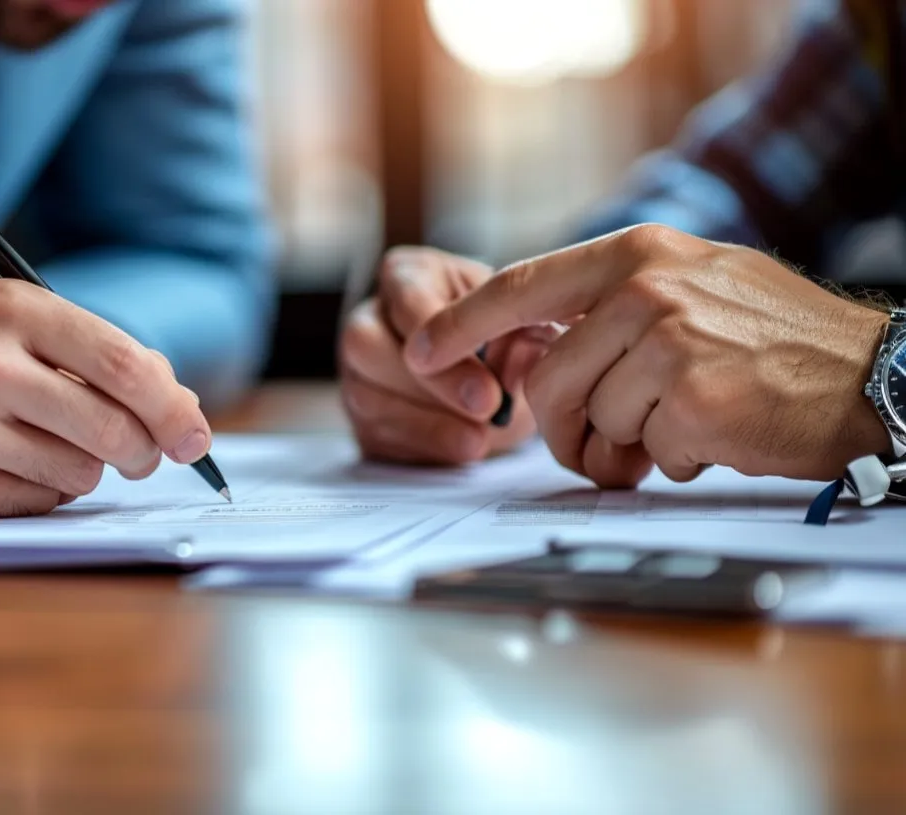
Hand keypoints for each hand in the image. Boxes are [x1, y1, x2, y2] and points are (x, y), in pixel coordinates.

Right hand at [0, 279, 211, 518]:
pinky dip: (41, 492)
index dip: (172, 407)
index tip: (195, 436)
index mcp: (13, 308)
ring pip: (80, 471)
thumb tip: (183, 411)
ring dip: (83, 470)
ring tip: (43, 446)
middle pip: (110, 426)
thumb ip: (102, 359)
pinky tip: (5, 468)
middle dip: (142, 451)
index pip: (122, 362)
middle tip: (141, 457)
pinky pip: (38, 502)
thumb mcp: (22, 332)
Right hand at [339, 247, 544, 464]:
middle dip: (430, 382)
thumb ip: (520, 335)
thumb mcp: (524, 323)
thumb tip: (520, 358)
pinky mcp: (362, 419)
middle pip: (365, 343)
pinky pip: (373, 436)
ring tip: (480, 439)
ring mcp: (358, 372)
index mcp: (408, 276)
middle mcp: (370, 318)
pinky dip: (421, 447)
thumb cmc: (508, 340)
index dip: (441, 335)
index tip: (484, 373)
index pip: (405, 297)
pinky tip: (460, 449)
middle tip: (487, 408)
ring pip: (364, 395)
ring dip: (427, 422)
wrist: (503, 384)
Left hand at [408, 224, 890, 486]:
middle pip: (547, 381)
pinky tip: (714, 435)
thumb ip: (617, 305)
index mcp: (638, 254)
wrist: (872, 377)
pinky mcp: (689, 397)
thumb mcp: (696, 286)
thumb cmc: (781, 341)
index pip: (522, 287)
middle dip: (564, 430)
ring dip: (624, 446)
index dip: (462, 326)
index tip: (418, 352)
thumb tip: (546, 348)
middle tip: (605, 447)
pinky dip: (668, 460)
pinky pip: (639, 451)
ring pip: (592, 421)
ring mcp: (666, 340)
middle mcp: (644, 288)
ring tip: (682, 428)